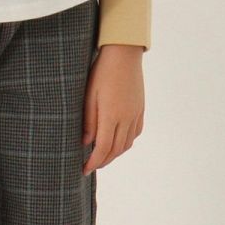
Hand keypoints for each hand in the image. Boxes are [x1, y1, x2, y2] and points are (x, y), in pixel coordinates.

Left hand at [82, 43, 144, 172]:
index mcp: (112, 116)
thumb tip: (85, 142)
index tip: (84, 169)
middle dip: (103, 161)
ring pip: (127, 143)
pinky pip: (135, 132)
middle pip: (116, 149)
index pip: (103, 148)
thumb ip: (88, 121)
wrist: (124, 54)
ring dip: (115, 153)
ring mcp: (136, 113)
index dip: (94, 162)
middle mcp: (126, 118)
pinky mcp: (140, 108)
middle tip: (91, 165)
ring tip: (103, 156)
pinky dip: (126, 142)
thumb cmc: (101, 72)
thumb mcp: (89, 95)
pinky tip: (118, 141)